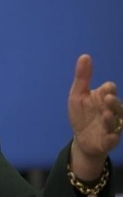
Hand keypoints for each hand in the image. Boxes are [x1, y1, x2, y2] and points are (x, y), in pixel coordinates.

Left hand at [68, 54, 121, 179]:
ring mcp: (110, 126)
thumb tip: (85, 56)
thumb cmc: (82, 114)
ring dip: (112, 118)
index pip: (109, 89)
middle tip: (108, 98)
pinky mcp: (108, 140)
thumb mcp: (77, 95)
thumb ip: (82, 77)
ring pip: (117, 122)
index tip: (105, 89)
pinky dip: (112, 138)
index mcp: (103, 97)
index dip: (108, 89)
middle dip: (114, 102)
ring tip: (105, 115)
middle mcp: (110, 110)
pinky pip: (113, 140)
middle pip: (117, 105)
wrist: (81, 138)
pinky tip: (110, 137)